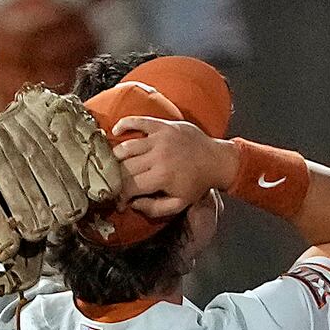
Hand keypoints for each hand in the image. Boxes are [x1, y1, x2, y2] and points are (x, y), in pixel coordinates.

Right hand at [111, 117, 236, 220]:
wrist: (217, 160)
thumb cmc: (198, 184)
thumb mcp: (179, 204)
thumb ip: (154, 208)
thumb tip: (133, 204)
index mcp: (161, 176)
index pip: (129, 186)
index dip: (119, 196)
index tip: (119, 201)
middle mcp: (158, 156)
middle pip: (124, 167)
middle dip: (114, 179)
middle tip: (113, 184)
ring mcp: (160, 138)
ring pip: (126, 147)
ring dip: (115, 157)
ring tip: (113, 165)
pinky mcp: (163, 125)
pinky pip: (138, 121)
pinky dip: (124, 124)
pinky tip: (116, 132)